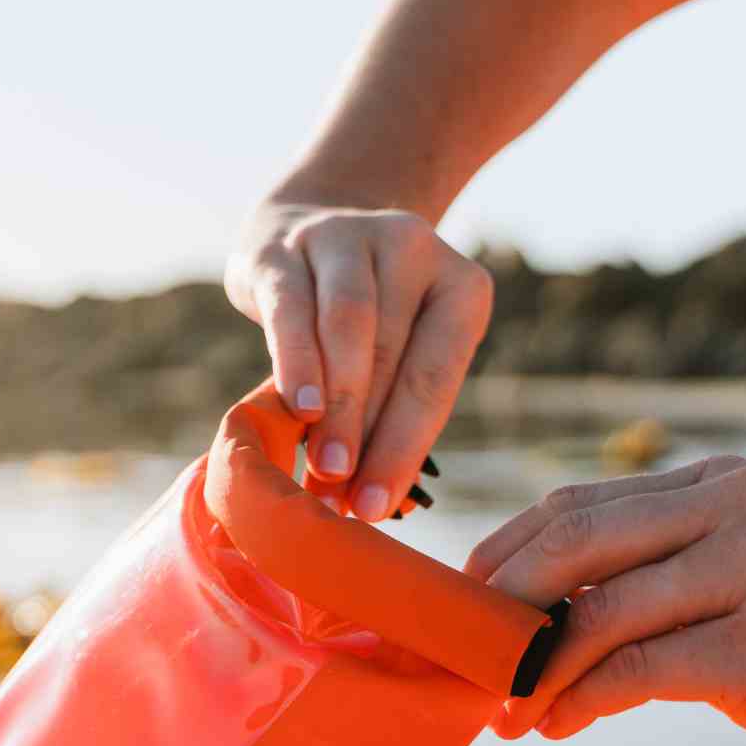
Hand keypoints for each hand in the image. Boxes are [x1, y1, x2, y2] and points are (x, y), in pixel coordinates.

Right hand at [224, 195, 492, 521]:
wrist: (302, 238)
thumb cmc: (361, 327)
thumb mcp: (396, 357)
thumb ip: (389, 414)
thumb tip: (369, 503)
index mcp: (461, 286)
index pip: (434, 376)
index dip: (404, 448)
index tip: (376, 507)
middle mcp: (411, 248)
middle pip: (391, 354)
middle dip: (366, 436)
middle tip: (342, 499)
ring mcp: (347, 238)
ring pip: (348, 326)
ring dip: (336, 406)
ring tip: (322, 468)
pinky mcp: (284, 246)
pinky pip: (291, 309)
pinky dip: (295, 363)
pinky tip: (296, 410)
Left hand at [465, 455, 745, 744]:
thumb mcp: (718, 583)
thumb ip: (641, 582)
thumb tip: (526, 622)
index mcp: (712, 484)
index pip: (574, 504)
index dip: (501, 553)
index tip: (456, 601)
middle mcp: (735, 508)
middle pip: (573, 541)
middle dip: (499, 602)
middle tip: (461, 653)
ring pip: (601, 610)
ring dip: (534, 669)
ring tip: (506, 710)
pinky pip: (640, 668)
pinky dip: (582, 699)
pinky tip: (557, 723)